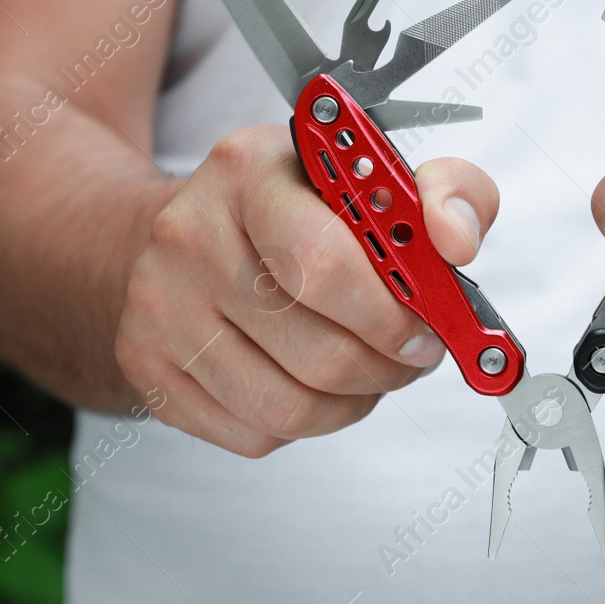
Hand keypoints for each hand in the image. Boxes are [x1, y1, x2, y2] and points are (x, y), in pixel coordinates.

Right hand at [116, 124, 497, 457]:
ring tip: (368, 371)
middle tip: (411, 355)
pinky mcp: (147, 367)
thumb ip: (445, 188)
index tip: (427, 323)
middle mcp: (189, 234)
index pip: (325, 263)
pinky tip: (312, 382)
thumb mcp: (369, 172)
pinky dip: (304, 423)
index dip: (392, 313)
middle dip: (386, 367)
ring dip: (353, 403)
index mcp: (249, 169)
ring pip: (289, 408)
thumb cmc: (292, 208)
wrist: (177, 235)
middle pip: (318, 351)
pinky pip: (253, 434)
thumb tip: (458, 238)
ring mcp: (159, 306)